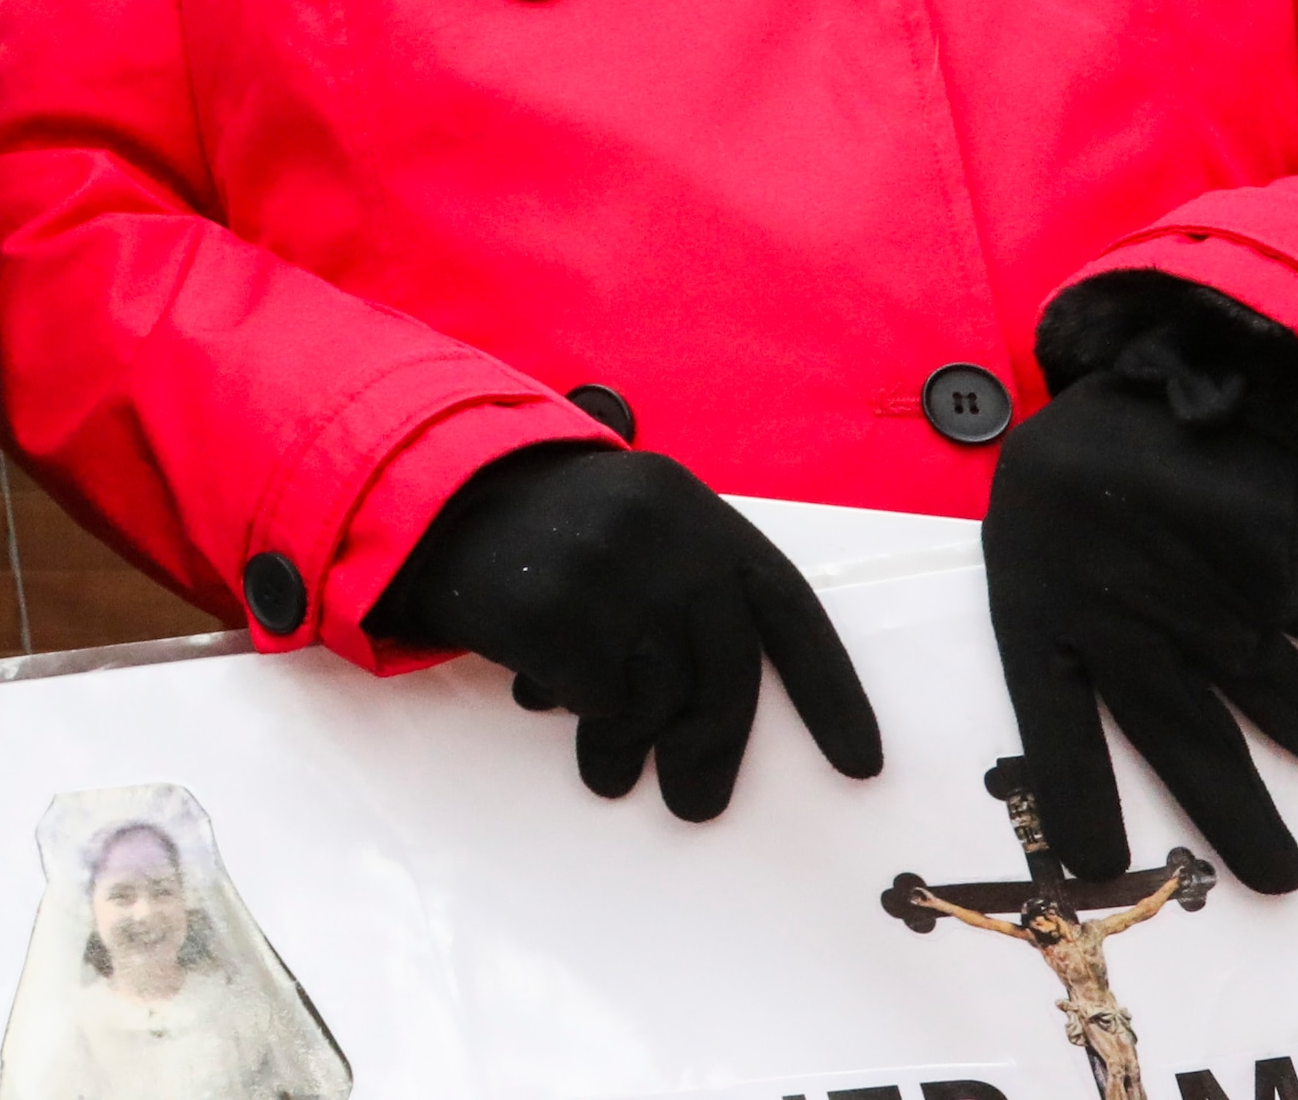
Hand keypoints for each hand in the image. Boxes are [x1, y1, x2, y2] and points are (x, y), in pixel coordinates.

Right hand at [363, 444, 882, 818]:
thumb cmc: (553, 534)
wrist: (440, 494)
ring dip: (632, 743)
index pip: (788, 609)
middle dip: (717, 749)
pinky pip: (594, 695)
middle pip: (727, 668)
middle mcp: (666, 532)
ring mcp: (608, 565)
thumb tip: (714, 719)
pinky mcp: (553, 603)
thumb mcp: (639, 534)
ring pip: (659, 693)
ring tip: (607, 767)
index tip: (857, 764)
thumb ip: (691, 597)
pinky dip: (577, 709)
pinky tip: (544, 694)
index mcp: (699, 512)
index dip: (830, 692)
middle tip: (696, 804)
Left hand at [989, 363, 1297, 892]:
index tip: (1100, 862)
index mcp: (1041, 604)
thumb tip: (1113, 704)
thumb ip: (1077, 626)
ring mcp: (1193, 588)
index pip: (1050, 718)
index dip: (1073, 791)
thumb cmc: (1078, 472)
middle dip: (1235, 811)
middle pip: (1183, 732)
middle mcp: (1120, 611)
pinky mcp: (1259, 559)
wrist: (1154, 369)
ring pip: (1271, 687)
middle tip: (1283, 881)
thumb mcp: (1039, 539)